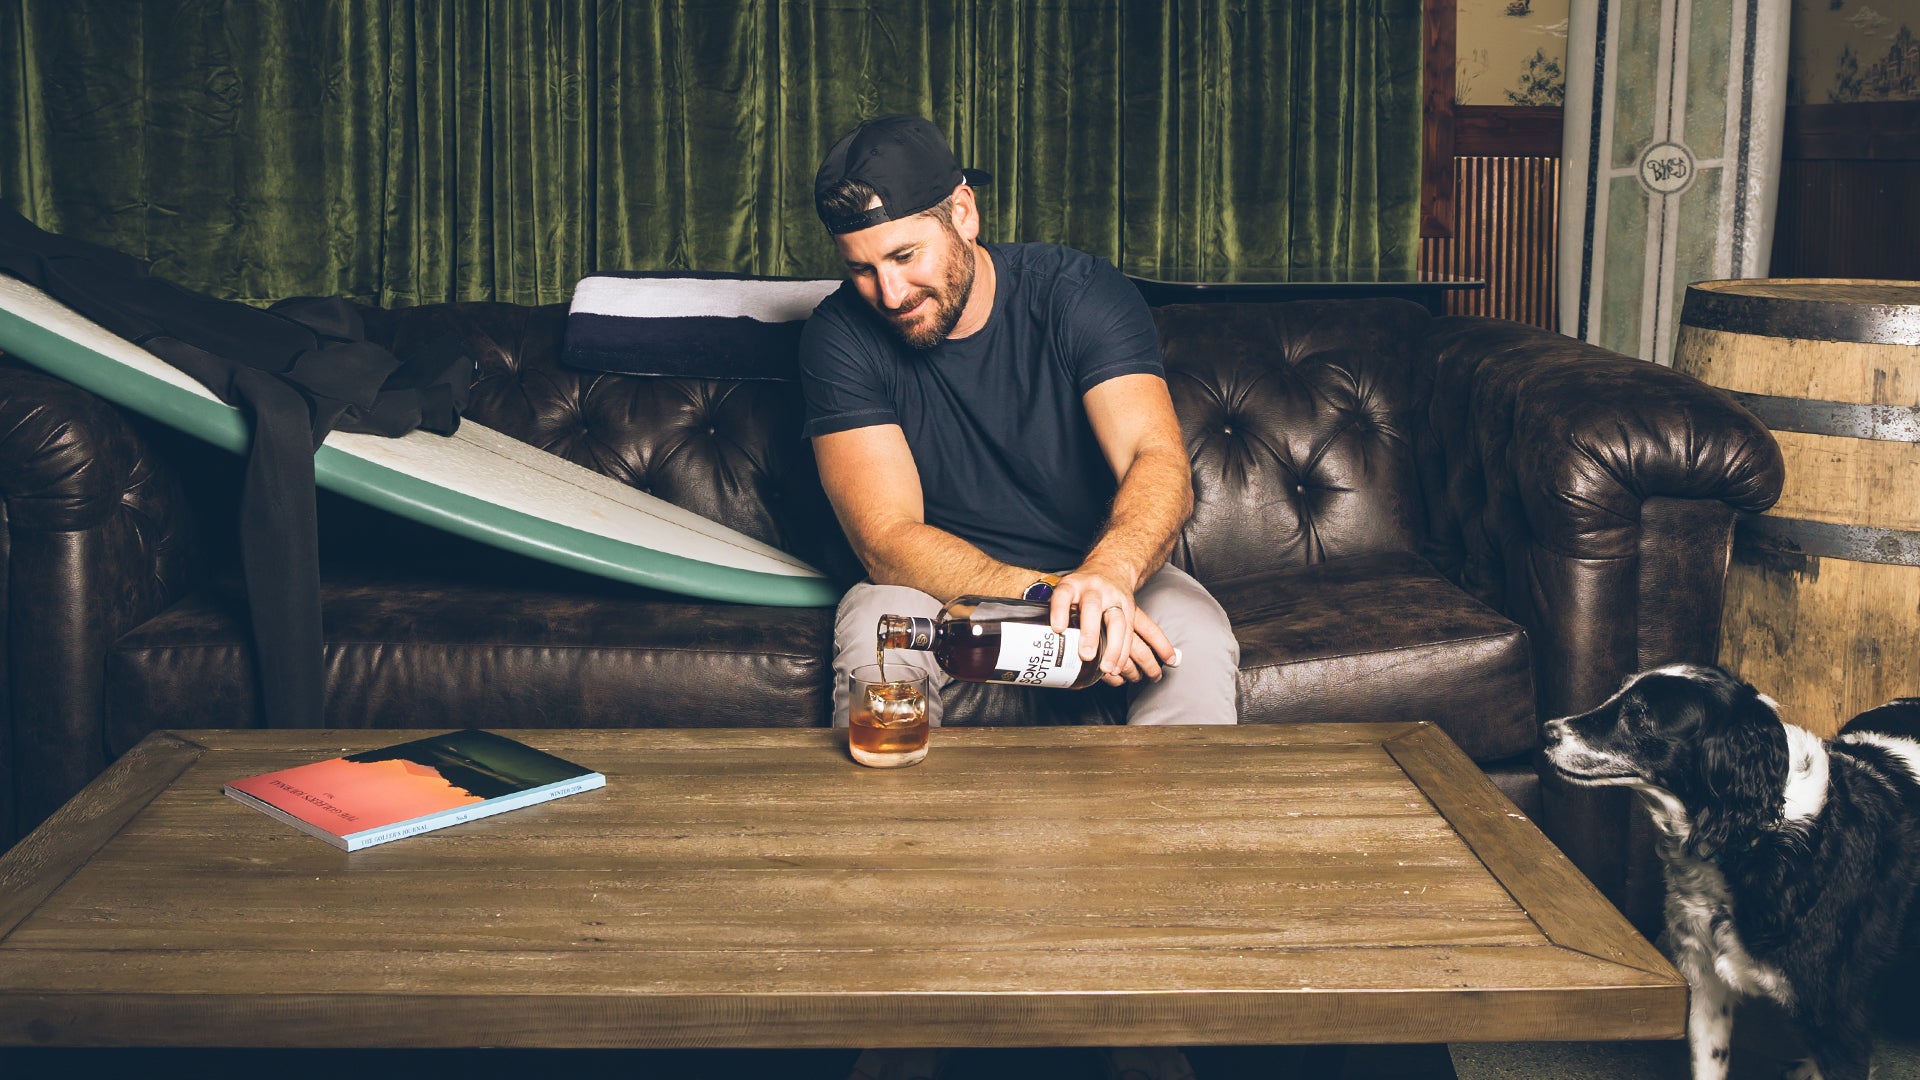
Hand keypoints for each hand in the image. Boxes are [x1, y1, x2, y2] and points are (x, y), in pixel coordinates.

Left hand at [1047, 569, 1177, 684]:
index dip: (1059, 611)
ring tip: (1113, 670)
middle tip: (1088, 656)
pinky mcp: (1133, 609)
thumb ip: (1057, 615)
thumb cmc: (1079, 589)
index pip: (1063, 595)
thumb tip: (1048, 650)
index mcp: (1074, 585)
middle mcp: (1096, 591)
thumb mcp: (1063, 594)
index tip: (1056, 628)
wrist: (1110, 567)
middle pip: (1093, 610)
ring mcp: (1117, 600)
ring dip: (1118, 649)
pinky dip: (1158, 645)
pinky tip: (1166, 660)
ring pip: (1120, 623)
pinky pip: (1146, 627)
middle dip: (1091, 634)